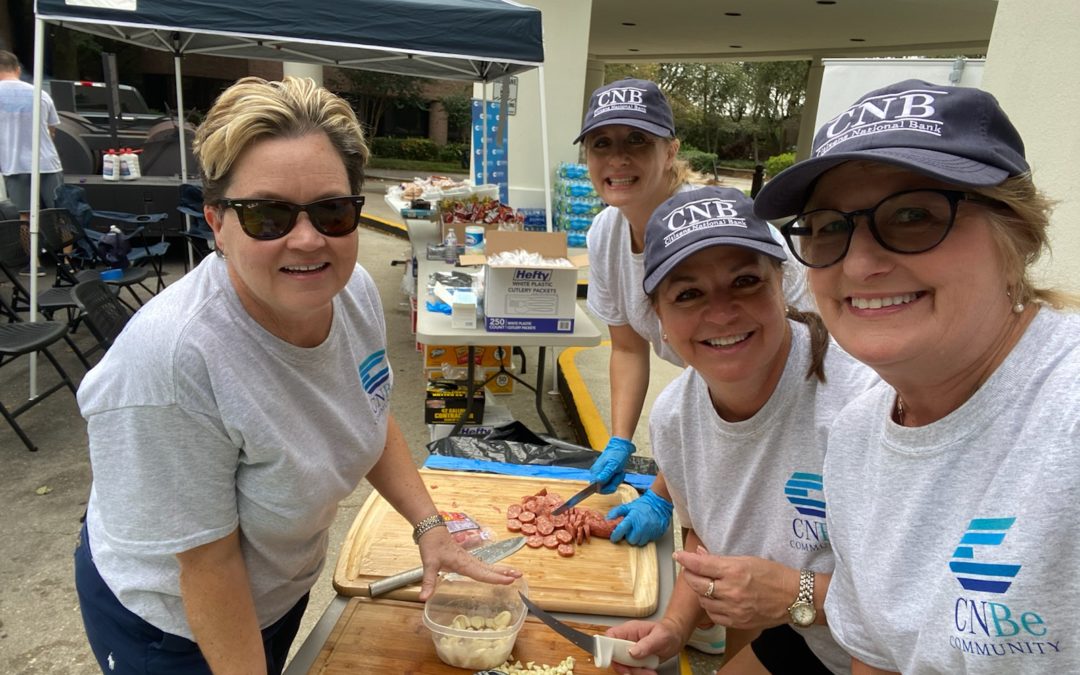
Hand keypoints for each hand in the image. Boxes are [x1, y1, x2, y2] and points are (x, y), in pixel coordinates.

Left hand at [415, 528, 521, 600]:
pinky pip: (483, 564)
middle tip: (520, 576)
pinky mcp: (466, 557)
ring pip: (488, 565)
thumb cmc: (431, 545)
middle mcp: (469, 561)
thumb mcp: (429, 563)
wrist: (431, 529)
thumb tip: (423, 598)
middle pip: (489, 568)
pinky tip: (496, 571)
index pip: (482, 573)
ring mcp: (468, 558)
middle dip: (504, 572)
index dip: (495, 578)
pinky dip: (492, 568)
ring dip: (501, 569)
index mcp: (463, 563)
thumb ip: (428, 581)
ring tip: (515, 573)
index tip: (509, 580)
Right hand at [590, 436, 634, 493]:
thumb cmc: (617, 454)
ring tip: (619, 471)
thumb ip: (606, 474)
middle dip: (613, 483)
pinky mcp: (605, 473)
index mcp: (596, 472)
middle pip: (604, 488)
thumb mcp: (613, 464)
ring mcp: (601, 473)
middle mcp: (596, 473)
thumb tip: (598, 481)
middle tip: (618, 474)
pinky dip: (617, 478)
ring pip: (609, 485)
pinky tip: (618, 471)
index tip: (614, 485)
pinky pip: (611, 481)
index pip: (597, 489)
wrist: (620, 446)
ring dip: (616, 480)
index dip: (606, 489)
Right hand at [606, 620, 680, 674]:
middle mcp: (627, 640)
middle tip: (637, 670)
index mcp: (629, 630)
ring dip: (635, 672)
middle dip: (625, 666)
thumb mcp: (660, 637)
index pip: (610, 637)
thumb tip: (632, 651)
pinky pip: (631, 670)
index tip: (614, 660)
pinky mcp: (635, 660)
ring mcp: (630, 651)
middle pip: (614, 655)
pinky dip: (640, 673)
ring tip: (649, 672)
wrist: (675, 638)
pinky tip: (649, 671)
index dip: (607, 648)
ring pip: (623, 666)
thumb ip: (647, 644)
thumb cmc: (668, 632)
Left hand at [607, 489, 672, 545]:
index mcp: (632, 518)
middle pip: (631, 540)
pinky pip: (647, 541)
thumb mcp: (628, 506)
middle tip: (630, 531)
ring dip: (637, 538)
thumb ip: (617, 512)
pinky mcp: (656, 534)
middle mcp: (641, 526)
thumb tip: (607, 519)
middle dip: (629, 537)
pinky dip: (644, 537)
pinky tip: (645, 531)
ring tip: (638, 530)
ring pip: (639, 542)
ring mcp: (649, 531)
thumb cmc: (643, 505)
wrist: (659, 504)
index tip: (613, 537)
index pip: (620, 531)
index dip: (615, 536)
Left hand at [674, 546, 795, 629]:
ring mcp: (734, 609)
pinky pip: (713, 615)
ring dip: (700, 591)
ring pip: (703, 601)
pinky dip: (710, 606)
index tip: (677, 555)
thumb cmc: (773, 574)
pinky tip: (715, 599)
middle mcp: (732, 592)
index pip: (701, 566)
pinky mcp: (737, 622)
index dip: (685, 560)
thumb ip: (720, 559)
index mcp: (735, 571)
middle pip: (697, 584)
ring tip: (706, 584)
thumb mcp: (746, 560)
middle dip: (690, 575)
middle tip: (690, 569)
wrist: (794, 597)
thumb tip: (698, 553)